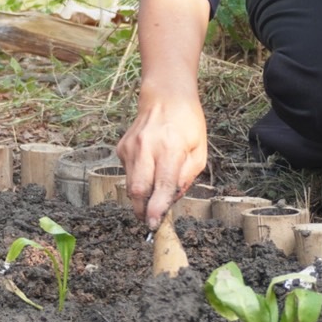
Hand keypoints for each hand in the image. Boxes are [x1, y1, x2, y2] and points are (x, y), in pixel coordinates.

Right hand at [116, 90, 207, 230]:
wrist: (164, 97)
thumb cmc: (187, 124)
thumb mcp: (199, 152)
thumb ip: (186, 178)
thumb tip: (171, 199)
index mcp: (170, 149)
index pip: (162, 186)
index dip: (157, 208)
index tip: (153, 224)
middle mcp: (146, 148)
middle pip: (137, 189)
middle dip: (141, 210)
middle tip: (148, 220)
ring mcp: (130, 147)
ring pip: (130, 183)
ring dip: (140, 196)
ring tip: (152, 195)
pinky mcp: (121, 147)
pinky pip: (128, 172)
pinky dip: (138, 179)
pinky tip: (148, 170)